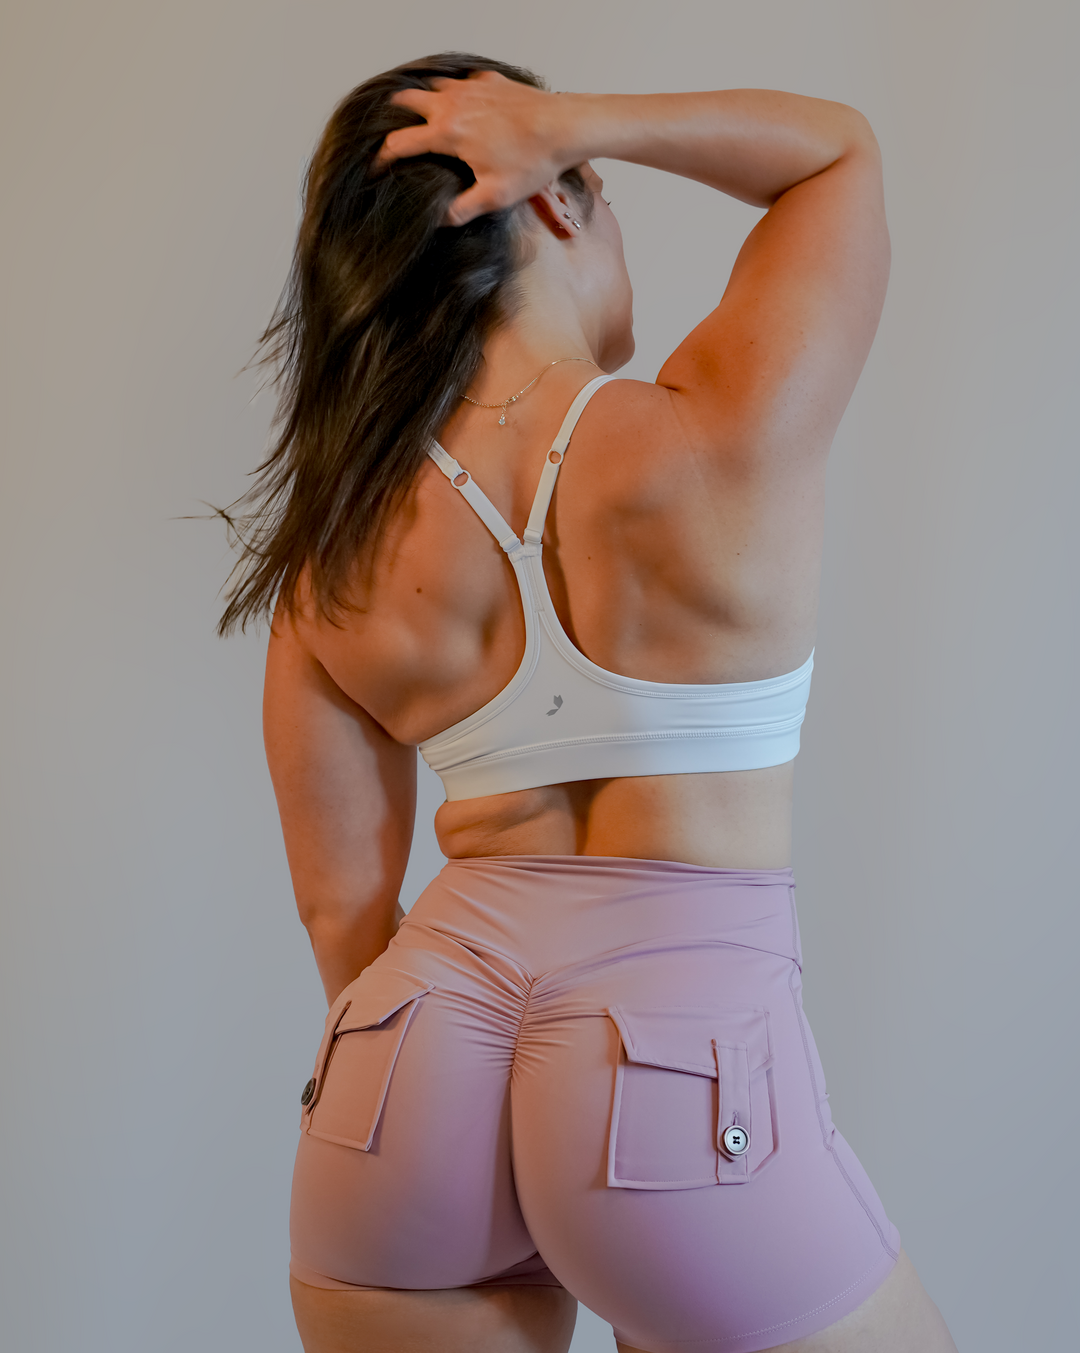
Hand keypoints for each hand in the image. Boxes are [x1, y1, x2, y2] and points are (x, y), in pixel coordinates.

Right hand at [375, 70, 572, 225]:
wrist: (565, 127)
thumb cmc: (532, 160)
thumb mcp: (495, 196)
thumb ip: (463, 209)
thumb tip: (440, 221)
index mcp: (446, 133)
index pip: (401, 142)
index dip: (383, 156)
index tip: (376, 166)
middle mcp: (452, 104)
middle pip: (408, 100)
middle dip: (394, 114)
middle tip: (391, 128)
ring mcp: (471, 88)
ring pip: (434, 85)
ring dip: (424, 99)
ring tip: (423, 115)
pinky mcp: (491, 81)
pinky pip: (463, 81)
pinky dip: (455, 91)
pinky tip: (463, 104)